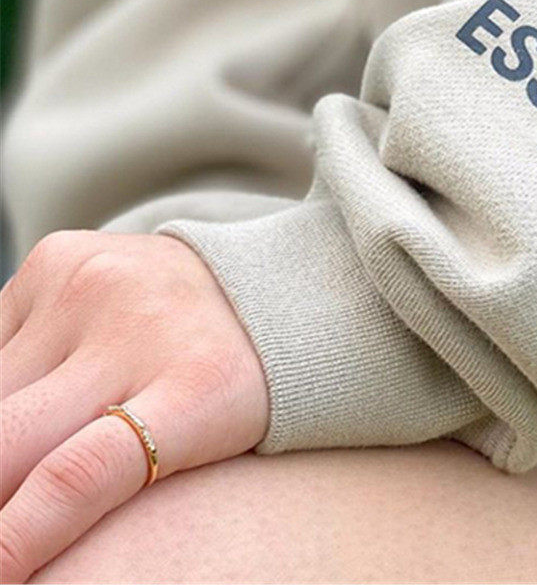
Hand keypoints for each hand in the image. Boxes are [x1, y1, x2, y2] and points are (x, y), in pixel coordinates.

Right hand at [0, 231, 268, 581]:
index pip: (78, 477)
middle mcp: (139, 329)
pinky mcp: (58, 259)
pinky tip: (31, 396)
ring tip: (27, 453)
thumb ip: (116, 479)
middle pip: (11, 441)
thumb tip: (24, 531)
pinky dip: (1, 384)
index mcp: (197, 387)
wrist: (252, 284)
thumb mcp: (211, 440)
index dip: (16, 538)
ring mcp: (92, 286)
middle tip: (6, 514)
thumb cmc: (231, 382)